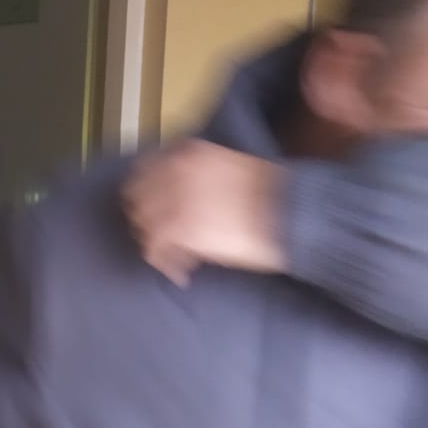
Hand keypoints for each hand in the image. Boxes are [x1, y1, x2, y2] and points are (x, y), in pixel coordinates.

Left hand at [122, 139, 286, 285]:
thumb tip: (177, 199)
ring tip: (181, 261)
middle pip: (136, 198)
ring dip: (158, 246)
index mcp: (188, 153)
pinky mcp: (179, 228)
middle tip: (164, 241)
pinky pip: (155, 251)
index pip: (144, 171)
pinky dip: (167, 265)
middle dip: (148, 221)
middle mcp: (174, 171)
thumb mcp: (228, 169)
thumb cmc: (270, 195)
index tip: (156, 211)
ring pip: (143, 226)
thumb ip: (196, 177)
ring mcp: (173, 199)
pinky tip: (184, 274)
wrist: (291, 211)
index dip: (148, 194)